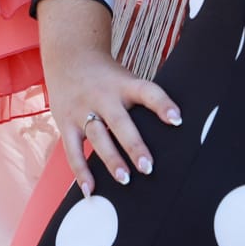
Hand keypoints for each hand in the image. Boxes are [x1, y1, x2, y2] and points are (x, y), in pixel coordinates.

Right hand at [41, 25, 180, 195]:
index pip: (147, 92)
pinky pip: (73, 150)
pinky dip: (81, 171)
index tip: (177, 120)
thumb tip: (172, 129)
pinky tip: (90, 189)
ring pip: (98, 137)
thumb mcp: (126, 79)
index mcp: (124, 84)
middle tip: (148, 167)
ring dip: (111, 159)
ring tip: (125, 179)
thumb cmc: (107, 76)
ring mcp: (82, 110)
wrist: (70, 56)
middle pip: (120, 122)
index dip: (162, 104)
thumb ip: (140, 101)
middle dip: (134, 145)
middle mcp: (103, 97)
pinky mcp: (66, 123)